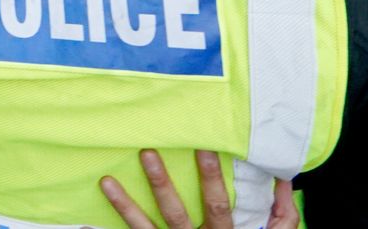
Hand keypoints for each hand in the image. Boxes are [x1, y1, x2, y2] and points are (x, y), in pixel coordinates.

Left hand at [99, 149, 296, 228]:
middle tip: (146, 152)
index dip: (211, 177)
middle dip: (161, 183)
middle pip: (175, 213)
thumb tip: (286, 178)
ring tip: (105, 182)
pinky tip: (81, 226)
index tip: (201, 146)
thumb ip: (282, 215)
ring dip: (124, 206)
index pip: (216, 204)